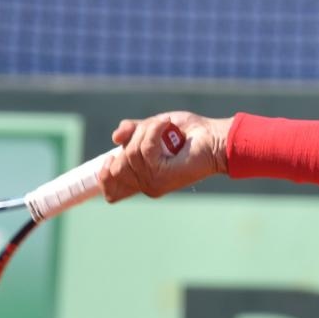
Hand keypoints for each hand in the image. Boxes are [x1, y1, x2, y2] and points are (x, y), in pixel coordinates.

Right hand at [99, 111, 230, 200]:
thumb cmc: (188, 133)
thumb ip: (132, 132)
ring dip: (146, 131)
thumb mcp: (152, 128)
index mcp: (142, 178)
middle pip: (116, 167)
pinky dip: (154, 130)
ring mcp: (153, 183)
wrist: (214, 138)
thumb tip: (115, 138)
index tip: (111, 158)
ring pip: (130, 154)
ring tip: (165, 125)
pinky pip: (145, 149)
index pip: (111, 192)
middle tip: (154, 129)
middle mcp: (146, 185)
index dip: (104, 176)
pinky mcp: (162, 175)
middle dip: (131, 140)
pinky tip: (167, 125)